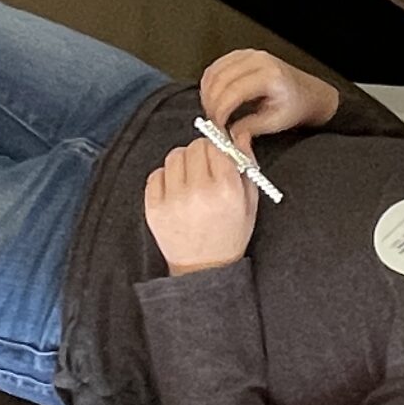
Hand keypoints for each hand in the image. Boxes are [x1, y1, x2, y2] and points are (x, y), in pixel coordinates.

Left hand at [143, 138, 257, 274]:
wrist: (204, 268)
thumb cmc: (230, 234)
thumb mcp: (249, 202)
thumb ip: (246, 165)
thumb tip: (238, 135)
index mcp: (226, 188)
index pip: (216, 144)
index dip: (218, 147)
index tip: (218, 155)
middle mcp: (198, 191)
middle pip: (194, 147)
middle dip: (202, 154)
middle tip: (205, 169)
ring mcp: (173, 199)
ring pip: (174, 157)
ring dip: (183, 163)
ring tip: (190, 181)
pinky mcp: (154, 208)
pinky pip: (156, 174)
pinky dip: (166, 178)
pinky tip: (176, 191)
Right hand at [198, 49, 335, 141]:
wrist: (308, 94)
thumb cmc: (297, 105)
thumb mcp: (276, 123)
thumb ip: (250, 129)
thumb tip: (230, 136)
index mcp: (269, 76)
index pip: (232, 91)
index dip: (220, 111)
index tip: (218, 126)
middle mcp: (258, 60)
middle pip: (219, 80)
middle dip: (211, 104)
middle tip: (213, 122)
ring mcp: (249, 55)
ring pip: (213, 72)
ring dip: (207, 94)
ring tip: (214, 112)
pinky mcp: (241, 56)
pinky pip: (215, 67)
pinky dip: (209, 84)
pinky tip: (214, 98)